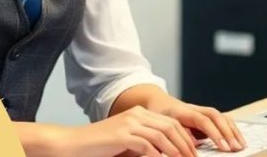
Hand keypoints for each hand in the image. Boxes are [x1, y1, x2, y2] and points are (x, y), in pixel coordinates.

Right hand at [63, 105, 202, 156]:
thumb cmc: (99, 146)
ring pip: (162, 135)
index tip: (193, 152)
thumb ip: (145, 144)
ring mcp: (129, 123)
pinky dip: (158, 156)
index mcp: (138, 114)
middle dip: (185, 144)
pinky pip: (148, 145)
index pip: (170, 122)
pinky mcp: (122, 135)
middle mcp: (136, 115)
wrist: (73, 143)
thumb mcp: (127, 142)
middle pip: (170, 127)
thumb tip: (165, 153)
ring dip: (176, 151)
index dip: (185, 137)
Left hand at [144, 93, 245, 152]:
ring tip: (241, 145)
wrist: (157, 101)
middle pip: (215, 117)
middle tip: (235, 148)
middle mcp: (194, 109)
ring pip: (221, 116)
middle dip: (228, 133)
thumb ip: (176, 134)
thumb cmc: (158, 115)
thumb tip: (193, 145)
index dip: (214, 134)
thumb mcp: (161, 125)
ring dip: (233, 130)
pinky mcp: (205, 115)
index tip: (224, 147)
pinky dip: (231, 129)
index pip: (203, 121)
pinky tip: (238, 140)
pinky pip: (221, 119)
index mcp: (182, 112)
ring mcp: (201, 110)